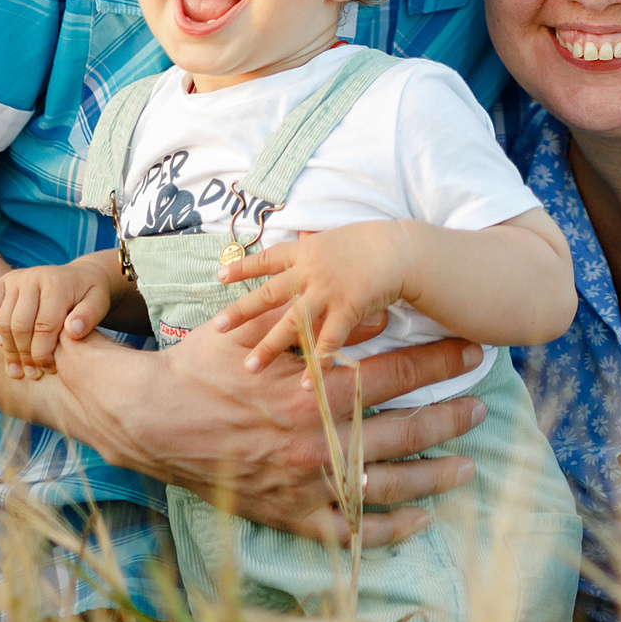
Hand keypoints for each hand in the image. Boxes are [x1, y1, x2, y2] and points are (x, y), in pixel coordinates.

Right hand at [0, 257, 116, 380]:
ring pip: (3, 321)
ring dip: (9, 349)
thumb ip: (88, 317)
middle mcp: (33, 277)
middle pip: (19, 326)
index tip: (49, 369)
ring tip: (18, 369)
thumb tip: (72, 331)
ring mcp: (16, 278)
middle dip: (25, 355)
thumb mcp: (98, 304)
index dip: (43, 353)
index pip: (44, 326)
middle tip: (33, 374)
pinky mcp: (3, 281)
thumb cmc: (89, 296)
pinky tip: (5, 343)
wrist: (79, 277)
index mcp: (57, 283)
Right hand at [55, 313, 486, 545]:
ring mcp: (305, 484)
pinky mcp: (291, 515)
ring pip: (386, 485)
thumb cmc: (203, 369)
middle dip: (448, 418)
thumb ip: (321, 323)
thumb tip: (380, 310)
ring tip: (466, 467)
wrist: (152, 421)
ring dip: (433, 474)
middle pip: (402, 431)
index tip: (472, 354)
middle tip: (481, 408)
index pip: (394, 374)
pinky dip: (388, 529)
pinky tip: (419, 519)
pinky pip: (351, 531)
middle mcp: (316, 443)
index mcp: (311, 391)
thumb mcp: (258, 333)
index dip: (438, 363)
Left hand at [213, 222, 412, 380]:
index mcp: (306, 251)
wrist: (403, 249)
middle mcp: (310, 271)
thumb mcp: (337, 238)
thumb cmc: (373, 242)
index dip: (243, 267)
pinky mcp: (347, 309)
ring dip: (270, 346)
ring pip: (291, 323)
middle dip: (242, 311)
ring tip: (250, 366)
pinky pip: (328, 341)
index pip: (268, 259)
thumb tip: (302, 238)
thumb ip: (315, 245)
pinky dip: (316, 363)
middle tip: (217, 327)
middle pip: (269, 295)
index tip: (219, 276)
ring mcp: (327, 291)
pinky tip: (304, 383)